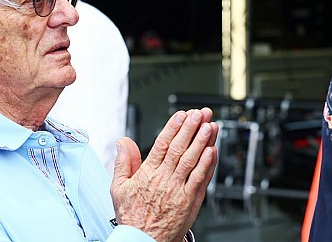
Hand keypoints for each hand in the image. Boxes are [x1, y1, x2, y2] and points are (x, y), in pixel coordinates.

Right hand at [111, 108, 218, 241]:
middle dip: (191, 128)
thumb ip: (123, 162)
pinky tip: (213, 151)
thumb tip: (123, 142)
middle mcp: (164, 179)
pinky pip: (200, 179)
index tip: (182, 115)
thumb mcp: (118, 188)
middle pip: (180, 148)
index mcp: (147, 174)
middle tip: (200, 114)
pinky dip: (208, 165)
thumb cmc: (133, 217)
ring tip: (210, 126)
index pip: (162, 144)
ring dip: (203, 142)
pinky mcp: (189, 201)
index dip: (174, 127)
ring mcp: (178, 190)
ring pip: (192, 161)